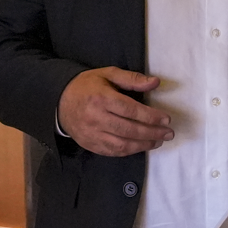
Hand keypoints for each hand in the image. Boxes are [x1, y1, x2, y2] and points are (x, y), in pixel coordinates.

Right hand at [58, 68, 172, 156]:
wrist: (59, 101)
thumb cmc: (87, 86)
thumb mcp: (108, 74)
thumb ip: (132, 79)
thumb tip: (155, 82)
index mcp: (101, 98)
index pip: (131, 110)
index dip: (151, 116)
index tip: (166, 119)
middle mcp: (96, 118)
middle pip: (129, 129)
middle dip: (152, 133)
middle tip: (168, 133)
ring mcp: (92, 134)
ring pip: (122, 144)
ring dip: (143, 145)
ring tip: (158, 141)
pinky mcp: (90, 145)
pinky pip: (113, 152)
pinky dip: (130, 151)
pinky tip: (141, 146)